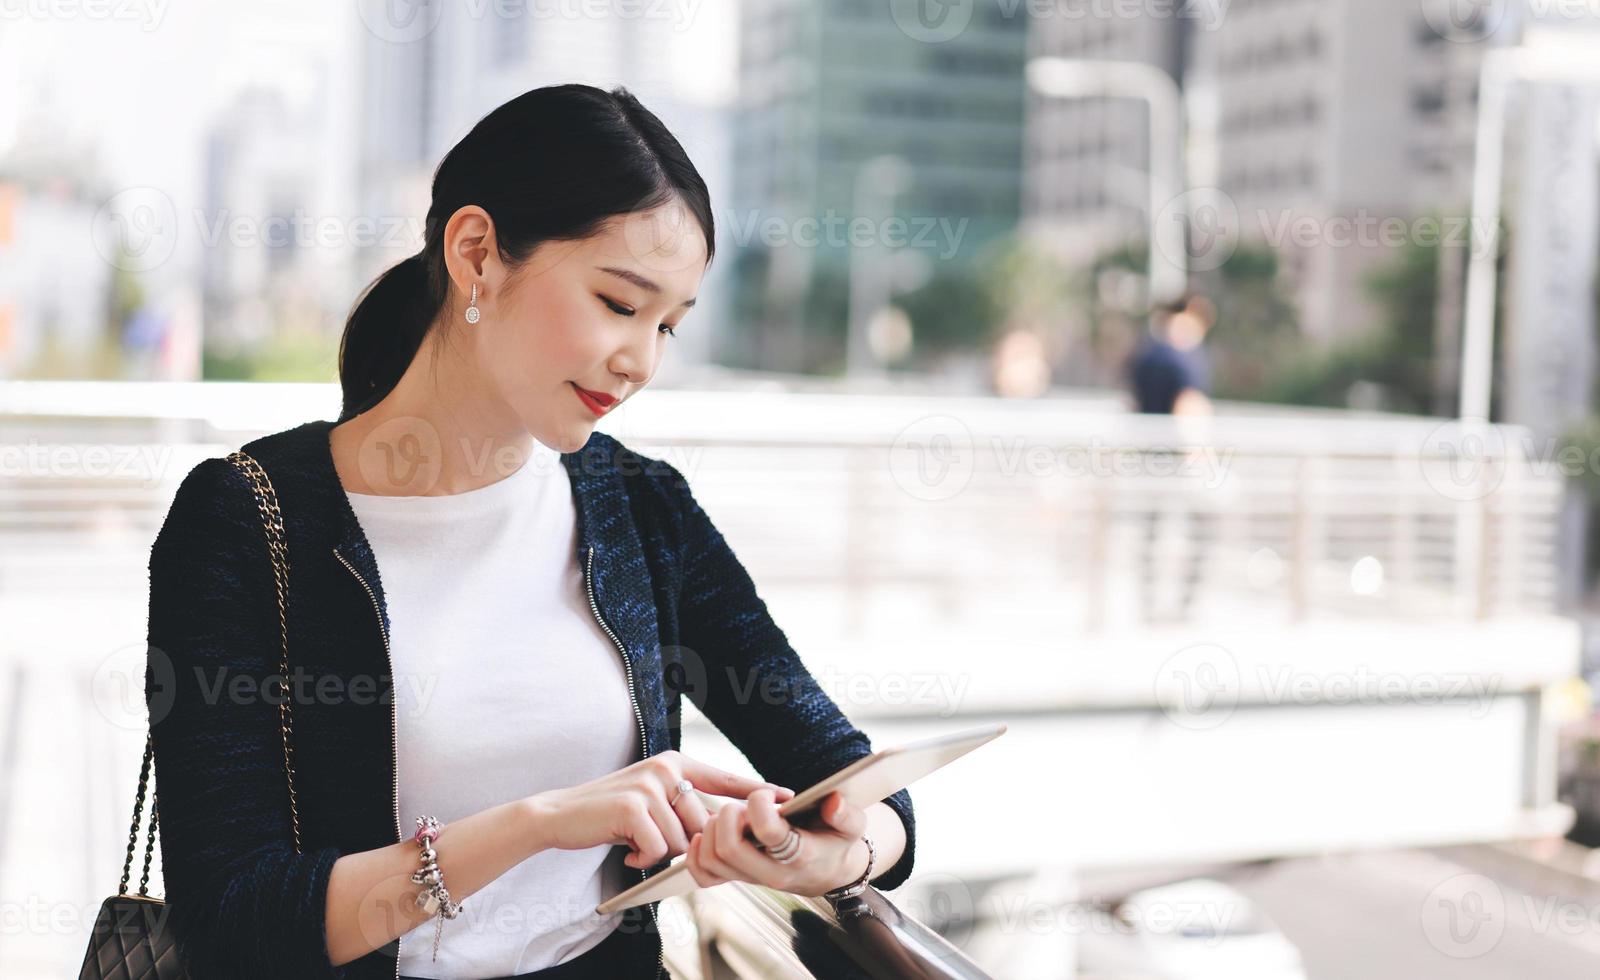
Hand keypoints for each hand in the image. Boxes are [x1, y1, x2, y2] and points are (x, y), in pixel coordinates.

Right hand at [530, 750, 795, 869]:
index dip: (756, 789)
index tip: (788, 795)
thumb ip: (684, 807)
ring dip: (660, 852)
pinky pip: (661, 848)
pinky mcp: (634, 805)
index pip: (725, 778)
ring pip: (684, 839)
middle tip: (653, 844)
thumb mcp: (651, 801)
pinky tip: (627, 851)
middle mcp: (667, 768)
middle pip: (705, 823)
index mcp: (675, 763)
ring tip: (635, 843)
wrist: (559, 816)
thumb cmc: (610, 815)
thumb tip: (724, 828)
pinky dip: (644, 858)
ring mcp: (650, 784)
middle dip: (685, 844)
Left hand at [684, 789, 870, 897]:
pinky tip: (710, 832)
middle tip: (743, 807)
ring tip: (733, 816)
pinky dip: (697, 852)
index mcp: (800, 855)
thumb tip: (832, 802)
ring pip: (712, 859)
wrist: (830, 871)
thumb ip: (847, 813)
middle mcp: (771, 872)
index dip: (761, 805)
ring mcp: (751, 878)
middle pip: (729, 848)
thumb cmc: (838, 842)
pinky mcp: (738, 878)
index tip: (768, 795)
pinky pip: (703, 874)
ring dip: (713, 829)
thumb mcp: (853, 826)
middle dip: (729, 816)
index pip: (768, 832)